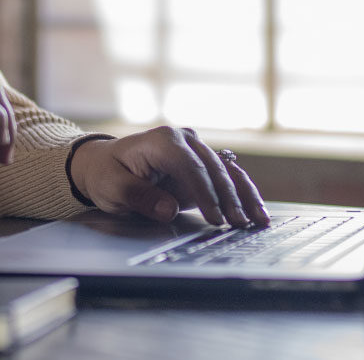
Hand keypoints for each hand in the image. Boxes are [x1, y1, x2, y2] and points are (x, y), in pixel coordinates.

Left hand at [67, 127, 268, 227]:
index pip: (190, 165)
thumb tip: (169, 209)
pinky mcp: (202, 168)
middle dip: (229, 197)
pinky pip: (228, 180)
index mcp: (162, 140)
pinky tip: (256, 212)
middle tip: (239, 223)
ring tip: (258, 220)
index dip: (205, 192)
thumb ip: (140, 197)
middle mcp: (184, 141)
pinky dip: (242, 195)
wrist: (106, 165)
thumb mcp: (113, 187)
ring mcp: (196, 153)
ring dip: (244, 196)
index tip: (214, 217)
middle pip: (214, 168)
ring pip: (228, 172)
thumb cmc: (108, 173)